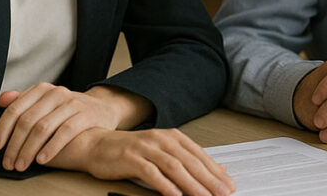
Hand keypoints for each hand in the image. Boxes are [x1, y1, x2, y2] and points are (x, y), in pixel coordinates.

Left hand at [0, 83, 150, 170]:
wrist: (103, 108)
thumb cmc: (68, 109)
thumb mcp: (46, 101)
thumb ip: (24, 101)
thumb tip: (1, 100)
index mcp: (42, 89)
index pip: (15, 109)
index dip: (2, 129)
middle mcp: (55, 93)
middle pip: (27, 121)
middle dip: (14, 145)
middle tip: (8, 163)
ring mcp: (72, 103)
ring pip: (43, 128)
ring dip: (29, 150)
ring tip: (21, 165)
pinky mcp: (86, 115)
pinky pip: (65, 132)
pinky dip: (51, 147)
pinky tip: (42, 160)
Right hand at [47, 127, 234, 195]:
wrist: (97, 145)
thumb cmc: (130, 151)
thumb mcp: (162, 152)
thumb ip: (187, 159)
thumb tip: (216, 169)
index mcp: (172, 137)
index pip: (199, 155)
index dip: (215, 171)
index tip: (229, 185)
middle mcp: (161, 139)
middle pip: (190, 161)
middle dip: (209, 179)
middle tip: (223, 193)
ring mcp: (146, 148)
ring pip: (174, 167)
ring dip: (192, 184)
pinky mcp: (131, 158)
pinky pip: (151, 172)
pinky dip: (164, 184)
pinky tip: (174, 194)